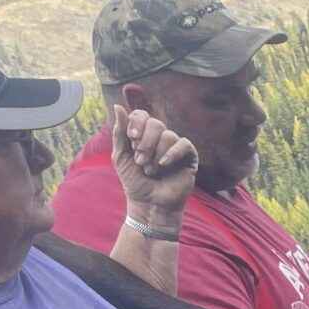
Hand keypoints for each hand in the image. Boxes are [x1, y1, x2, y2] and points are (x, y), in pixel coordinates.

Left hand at [110, 109, 197, 225]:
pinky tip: (164, 165)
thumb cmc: (134, 181)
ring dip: (156, 154)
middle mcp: (160, 138)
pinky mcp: (189, 157)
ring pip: (168, 136)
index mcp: (143, 135)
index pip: (141, 115)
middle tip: (140, 161)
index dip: (136, 123)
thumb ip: (119, 132)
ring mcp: (175, 147)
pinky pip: (183, 144)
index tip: (132, 139)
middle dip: (145, 143)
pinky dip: (172, 154)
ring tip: (151, 170)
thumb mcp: (120, 156)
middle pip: (155, 124)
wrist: (149, 203)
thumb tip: (118, 106)